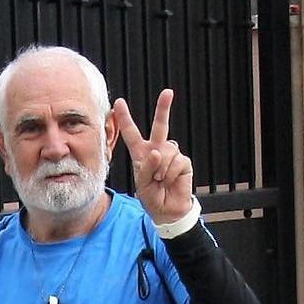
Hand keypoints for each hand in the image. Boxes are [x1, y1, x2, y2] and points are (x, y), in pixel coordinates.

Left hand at [112, 89, 192, 223]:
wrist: (167, 210)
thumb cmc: (152, 196)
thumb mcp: (141, 183)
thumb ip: (146, 167)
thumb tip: (157, 152)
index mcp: (142, 153)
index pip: (132, 133)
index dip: (125, 118)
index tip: (119, 102)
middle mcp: (157, 150)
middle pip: (160, 126)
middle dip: (164, 108)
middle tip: (168, 92)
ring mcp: (171, 155)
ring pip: (165, 151)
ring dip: (160, 169)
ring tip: (160, 180)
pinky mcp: (184, 162)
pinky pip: (176, 161)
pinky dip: (170, 173)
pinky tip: (169, 180)